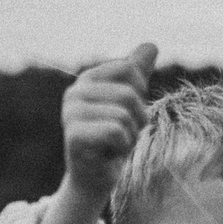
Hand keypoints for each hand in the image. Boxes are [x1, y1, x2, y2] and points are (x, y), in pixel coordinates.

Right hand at [61, 43, 155, 196]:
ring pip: (124, 115)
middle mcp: (75, 92)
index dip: (140, 93)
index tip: (128, 112)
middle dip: (136, 119)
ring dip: (129, 136)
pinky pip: (116, 132)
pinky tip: (108, 154)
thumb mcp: (129, 104)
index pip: (129, 68)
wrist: (95, 178)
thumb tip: (152, 44)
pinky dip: (121, 147)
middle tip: (122, 134)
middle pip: (130, 94)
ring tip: (114, 145)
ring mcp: (71, 113)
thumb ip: (138, 75)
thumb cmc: (113, 140)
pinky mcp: (73, 135)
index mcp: (88, 79)